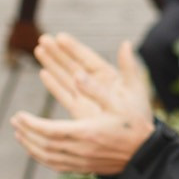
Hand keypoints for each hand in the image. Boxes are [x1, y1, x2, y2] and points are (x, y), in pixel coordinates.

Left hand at [10, 36, 154, 173]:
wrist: (147, 154)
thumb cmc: (135, 125)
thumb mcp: (120, 103)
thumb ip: (96, 88)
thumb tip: (77, 73)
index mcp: (87, 133)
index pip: (49, 130)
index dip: (31, 124)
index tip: (19, 115)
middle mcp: (81, 150)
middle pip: (44, 145)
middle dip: (27, 132)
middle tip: (15, 121)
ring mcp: (82, 162)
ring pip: (48, 157)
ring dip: (31, 146)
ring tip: (20, 134)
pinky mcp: (85, 168)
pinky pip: (56, 166)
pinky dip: (42, 158)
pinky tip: (37, 150)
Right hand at [37, 35, 152, 126]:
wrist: (135, 141)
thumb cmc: (139, 113)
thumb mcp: (135, 87)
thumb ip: (129, 67)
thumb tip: (126, 44)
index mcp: (110, 77)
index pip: (88, 58)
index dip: (74, 48)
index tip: (60, 36)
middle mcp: (96, 85)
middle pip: (73, 65)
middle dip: (58, 52)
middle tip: (43, 39)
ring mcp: (87, 97)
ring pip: (66, 77)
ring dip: (53, 64)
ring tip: (39, 49)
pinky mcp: (80, 110)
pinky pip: (64, 94)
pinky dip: (54, 84)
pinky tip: (44, 74)